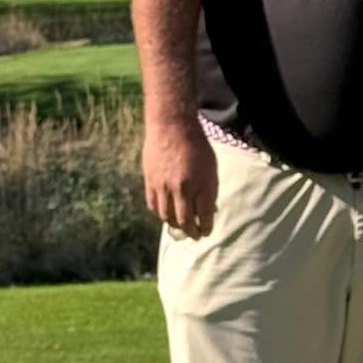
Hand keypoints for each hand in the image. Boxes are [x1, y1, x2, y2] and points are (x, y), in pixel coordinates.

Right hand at [142, 118, 217, 237]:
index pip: (205, 215)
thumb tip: (208, 209)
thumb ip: (210, 188)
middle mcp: (183, 188)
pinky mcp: (150, 181)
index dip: (206, 227)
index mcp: (202, 183)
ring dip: (175, 225)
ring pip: (167, 216)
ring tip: (180, 227)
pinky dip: (160, 213)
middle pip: (185, 221)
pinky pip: (154, 205)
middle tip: (195, 236)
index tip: (206, 232)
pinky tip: (166, 214)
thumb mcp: (211, 166)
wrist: (172, 126)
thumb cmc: (196, 145)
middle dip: (191, 232)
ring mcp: (164, 186)